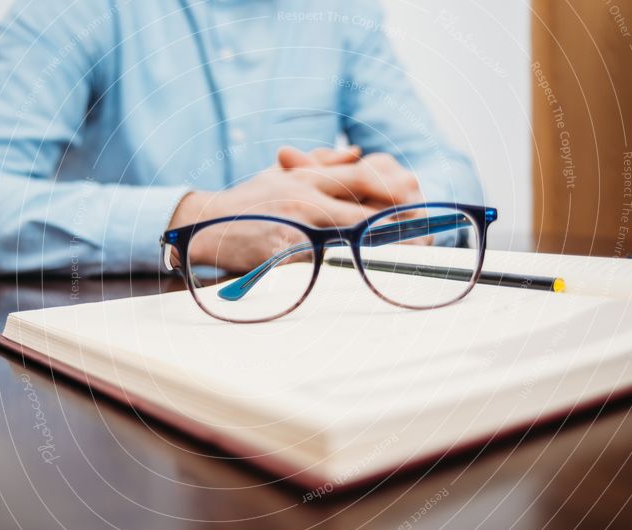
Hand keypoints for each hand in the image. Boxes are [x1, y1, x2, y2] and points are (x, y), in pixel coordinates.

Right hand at [169, 147, 426, 271]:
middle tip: (428, 236)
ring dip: (382, 248)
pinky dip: (347, 269)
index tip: (419, 199)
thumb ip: (321, 161)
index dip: (395, 188)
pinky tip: (368, 276)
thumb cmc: (247, 200)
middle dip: (398, 224)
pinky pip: (322, 264)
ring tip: (410, 257)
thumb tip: (358, 152)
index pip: (363, 178)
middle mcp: (306, 198)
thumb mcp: (281, 173)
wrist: (203, 224)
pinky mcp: (282, 254)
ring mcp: (294, 226)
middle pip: (365, 210)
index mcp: (308, 178)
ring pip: (350, 237)